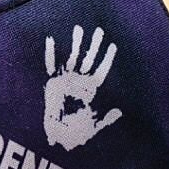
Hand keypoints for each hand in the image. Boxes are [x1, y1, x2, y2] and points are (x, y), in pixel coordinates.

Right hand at [42, 25, 123, 151]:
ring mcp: (65, 82)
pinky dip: (50, 53)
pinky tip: (50, 39)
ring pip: (71, 58)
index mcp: (90, 90)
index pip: (100, 70)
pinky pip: (50, 66)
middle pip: (88, 59)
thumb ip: (106, 119)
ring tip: (78, 28)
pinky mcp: (51, 84)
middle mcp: (78, 83)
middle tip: (99, 30)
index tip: (113, 45)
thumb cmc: (76, 134)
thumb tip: (119, 111)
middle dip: (93, 45)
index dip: (107, 58)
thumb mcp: (94, 126)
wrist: (57, 140)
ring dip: (75, 44)